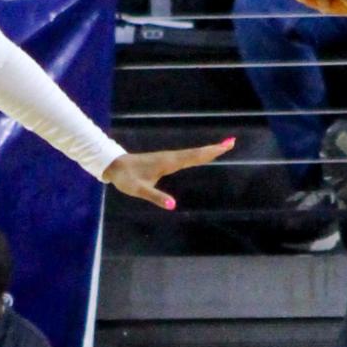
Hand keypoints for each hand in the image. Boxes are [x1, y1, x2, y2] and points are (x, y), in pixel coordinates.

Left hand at [103, 136, 234, 209]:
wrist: (114, 165)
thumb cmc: (126, 178)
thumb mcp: (139, 190)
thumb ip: (155, 197)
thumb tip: (172, 205)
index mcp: (168, 163)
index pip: (193, 157)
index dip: (209, 152)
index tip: (225, 146)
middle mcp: (170, 157)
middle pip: (196, 153)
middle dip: (214, 148)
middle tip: (232, 142)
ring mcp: (168, 157)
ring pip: (192, 153)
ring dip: (207, 150)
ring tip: (222, 147)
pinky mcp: (165, 160)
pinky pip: (186, 156)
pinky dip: (197, 154)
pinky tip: (201, 156)